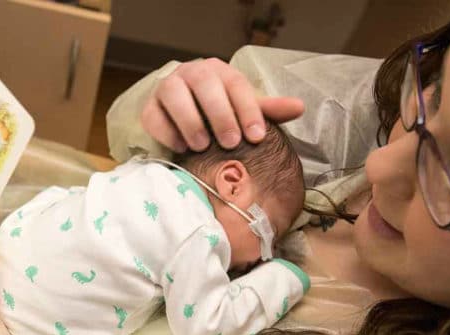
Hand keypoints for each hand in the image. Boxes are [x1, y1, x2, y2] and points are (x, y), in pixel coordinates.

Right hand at [141, 58, 304, 151]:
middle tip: (231, 142)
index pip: (236, 84)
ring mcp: (168, 88)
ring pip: (175, 95)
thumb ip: (269, 110)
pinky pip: (153, 116)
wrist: (182, 113)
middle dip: (219, 114)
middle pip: (204, 84)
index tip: (257, 136)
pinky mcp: (149, 107)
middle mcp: (192, 73)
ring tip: (203, 145)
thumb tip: (299, 107)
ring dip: (190, 121)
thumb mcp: (244, 109)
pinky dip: (167, 132)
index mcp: (220, 71)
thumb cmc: (220, 111)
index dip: (248, 109)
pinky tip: (181, 147)